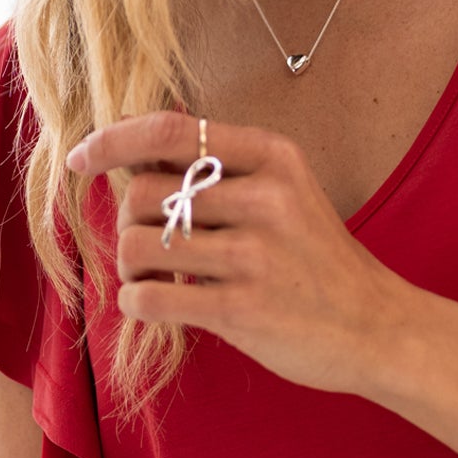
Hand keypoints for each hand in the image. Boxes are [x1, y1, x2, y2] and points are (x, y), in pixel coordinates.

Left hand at [64, 113, 415, 395]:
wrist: (376, 326)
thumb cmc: (316, 258)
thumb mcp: (286, 190)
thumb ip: (219, 167)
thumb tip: (130, 141)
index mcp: (274, 156)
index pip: (168, 131)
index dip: (112, 140)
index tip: (81, 159)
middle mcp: (266, 198)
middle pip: (143, 192)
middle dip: (129, 221)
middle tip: (149, 246)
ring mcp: (256, 255)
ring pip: (137, 246)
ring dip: (129, 268)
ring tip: (152, 279)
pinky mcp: (243, 309)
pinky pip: (150, 299)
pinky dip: (137, 303)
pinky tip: (157, 304)